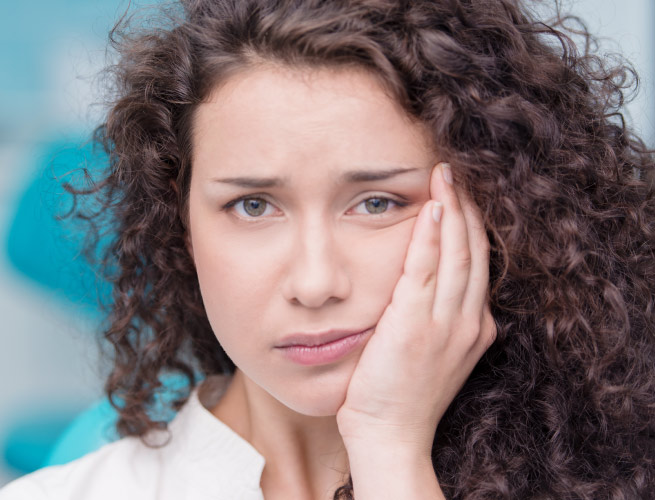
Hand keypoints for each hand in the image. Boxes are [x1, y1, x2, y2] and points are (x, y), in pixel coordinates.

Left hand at [337, 161, 495, 455]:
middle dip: (468, 206)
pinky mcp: (416, 324)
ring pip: (456, 253)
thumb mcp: (431, 352)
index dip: (473, 225)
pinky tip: (431, 207)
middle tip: (456, 171)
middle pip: (474, 250)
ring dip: (452, 209)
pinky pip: (425, 268)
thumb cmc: (402, 394)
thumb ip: (434, 316)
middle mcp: (469, 321)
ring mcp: (446, 323)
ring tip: (445, 175)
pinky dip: (431, 235)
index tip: (463, 195)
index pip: (479, 263)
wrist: (390, 434)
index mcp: (475, 327)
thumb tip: (421, 284)